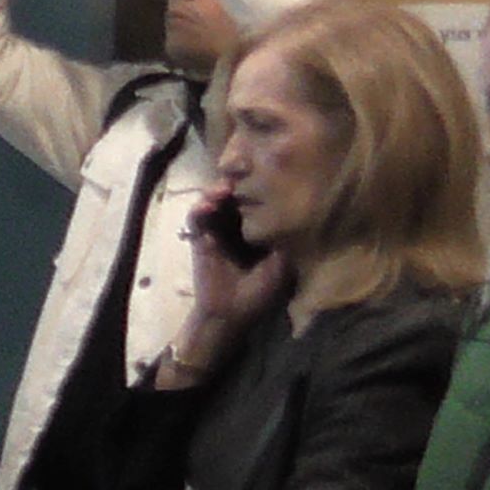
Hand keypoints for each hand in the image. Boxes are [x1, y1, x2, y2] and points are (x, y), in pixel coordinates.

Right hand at [162, 187, 290, 387]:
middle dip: (236, 183)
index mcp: (258, 231)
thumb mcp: (283, 267)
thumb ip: (286, 242)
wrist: (230, 314)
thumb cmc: (259, 294)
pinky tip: (208, 206)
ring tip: (223, 190)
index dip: (260, 186)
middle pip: (234, 195)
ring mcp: (216, 231)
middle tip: (241, 178)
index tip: (266, 175)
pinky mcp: (199, 239)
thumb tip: (293, 213)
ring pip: (213, 201)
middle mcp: (237, 227)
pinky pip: (196, 218)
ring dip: (215, 191)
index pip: (258, 201)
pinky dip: (199, 208)